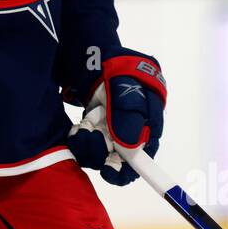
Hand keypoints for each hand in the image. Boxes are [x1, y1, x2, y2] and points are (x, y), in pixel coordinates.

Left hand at [67, 48, 165, 185]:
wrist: (104, 56)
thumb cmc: (125, 74)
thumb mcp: (130, 94)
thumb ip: (129, 120)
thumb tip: (127, 148)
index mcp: (147, 129)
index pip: (141, 162)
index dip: (125, 172)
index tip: (108, 172)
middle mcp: (130, 135)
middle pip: (115, 160)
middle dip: (99, 152)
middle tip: (90, 134)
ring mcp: (112, 131)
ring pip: (98, 151)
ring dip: (88, 142)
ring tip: (85, 124)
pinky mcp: (96, 126)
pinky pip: (87, 141)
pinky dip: (81, 136)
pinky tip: (80, 124)